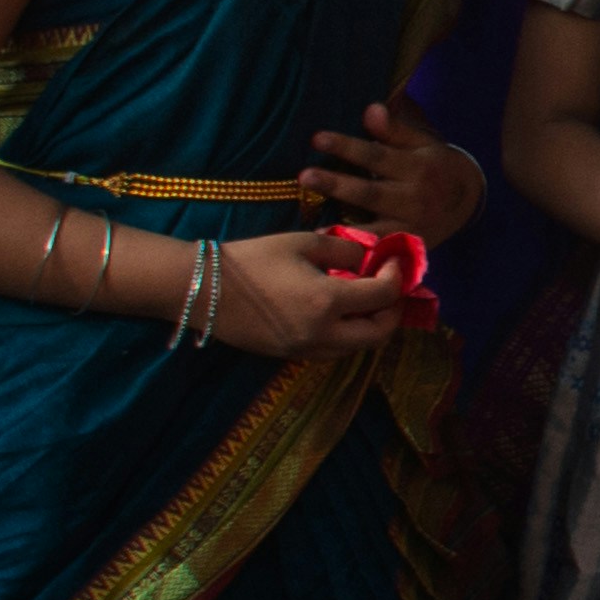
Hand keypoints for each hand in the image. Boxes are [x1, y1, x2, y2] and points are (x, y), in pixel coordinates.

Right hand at [207, 228, 421, 359]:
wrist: (202, 288)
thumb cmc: (252, 259)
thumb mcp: (304, 243)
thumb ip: (346, 250)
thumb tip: (371, 258)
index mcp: (327, 302)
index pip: (383, 296)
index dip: (397, 277)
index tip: (394, 261)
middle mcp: (322, 333)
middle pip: (380, 334)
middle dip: (392, 311)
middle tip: (389, 288)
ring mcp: (305, 349)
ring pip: (357, 348)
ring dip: (371, 326)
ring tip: (367, 299)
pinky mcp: (291, 356)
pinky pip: (334, 351)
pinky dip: (348, 335)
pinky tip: (340, 312)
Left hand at [300, 100, 484, 239]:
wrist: (468, 203)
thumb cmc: (436, 167)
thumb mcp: (423, 144)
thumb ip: (395, 130)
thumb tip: (371, 109)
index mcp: (418, 168)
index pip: (377, 157)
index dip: (347, 147)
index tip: (317, 138)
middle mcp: (414, 198)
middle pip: (370, 192)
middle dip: (337, 184)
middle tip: (305, 175)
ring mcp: (411, 226)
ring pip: (372, 226)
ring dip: (341, 226)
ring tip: (311, 226)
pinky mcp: (407, 246)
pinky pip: (378, 250)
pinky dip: (356, 252)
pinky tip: (333, 250)